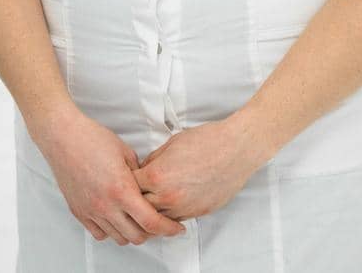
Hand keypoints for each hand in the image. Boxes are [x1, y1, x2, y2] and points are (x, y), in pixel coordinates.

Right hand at [33, 104, 187, 244]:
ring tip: (137, 220)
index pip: (151, 222)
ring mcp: (91, 211)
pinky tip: (116, 219)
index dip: (168, 228)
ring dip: (132, 232)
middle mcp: (106, 205)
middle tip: (158, 223)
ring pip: (118, 237)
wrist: (63, 137)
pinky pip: (99, 234)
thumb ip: (140, 174)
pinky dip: (111, 231)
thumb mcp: (126, 152)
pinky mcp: (79, 212)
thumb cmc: (92, 139)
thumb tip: (149, 186)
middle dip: (152, 232)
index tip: (176, 228)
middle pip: (137, 236)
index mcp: (122, 190)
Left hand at [132, 115, 269, 220]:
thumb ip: (154, 160)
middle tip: (134, 194)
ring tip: (150, 203)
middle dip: (135, 200)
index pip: (129, 186)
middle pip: (139, 207)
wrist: (236, 149)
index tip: (127, 180)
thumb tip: (144, 169)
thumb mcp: (172, 143)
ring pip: (156, 219)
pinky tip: (169, 205)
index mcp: (157, 175)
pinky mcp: (197, 213)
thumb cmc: (207, 141)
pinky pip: (175, 220)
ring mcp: (183, 208)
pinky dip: (169, 214)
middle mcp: (167, 196)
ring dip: (152, 211)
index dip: (126, 182)